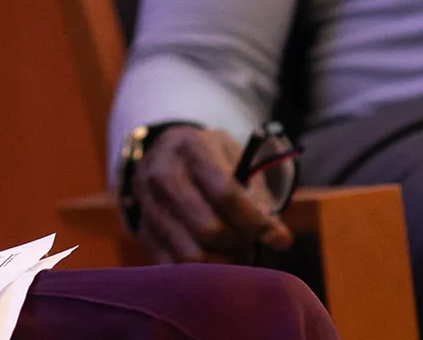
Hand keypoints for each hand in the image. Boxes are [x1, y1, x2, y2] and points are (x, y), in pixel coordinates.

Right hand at [135, 126, 294, 263]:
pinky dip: (200, 273)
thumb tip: (277, 238)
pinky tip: (214, 261)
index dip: (257, 222)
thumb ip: (256, 194)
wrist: (163, 152)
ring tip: (235, 255)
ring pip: (191, 255)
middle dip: (239, 244)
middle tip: (251, 244)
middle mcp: (162, 174)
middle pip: (208, 229)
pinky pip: (173, 267)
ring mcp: (147, 205)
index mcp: (191, 148)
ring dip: (222, 263)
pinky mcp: (142, 231)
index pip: (227, 194)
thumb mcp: (235, 158)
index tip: (281, 239)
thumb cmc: (210, 158)